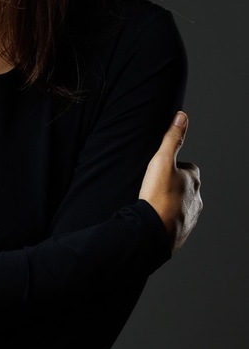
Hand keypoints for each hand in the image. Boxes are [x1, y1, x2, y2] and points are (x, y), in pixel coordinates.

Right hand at [139, 111, 202, 250]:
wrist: (153, 231)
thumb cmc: (158, 196)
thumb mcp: (162, 161)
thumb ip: (172, 139)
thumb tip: (182, 116)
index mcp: (193, 180)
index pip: (189, 168)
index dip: (176, 167)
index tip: (163, 170)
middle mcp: (196, 199)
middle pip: (186, 187)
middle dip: (175, 186)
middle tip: (155, 186)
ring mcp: (190, 216)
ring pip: (182, 205)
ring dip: (171, 203)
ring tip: (154, 202)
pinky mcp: (181, 231)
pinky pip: (175, 222)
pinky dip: (167, 218)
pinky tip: (154, 217)